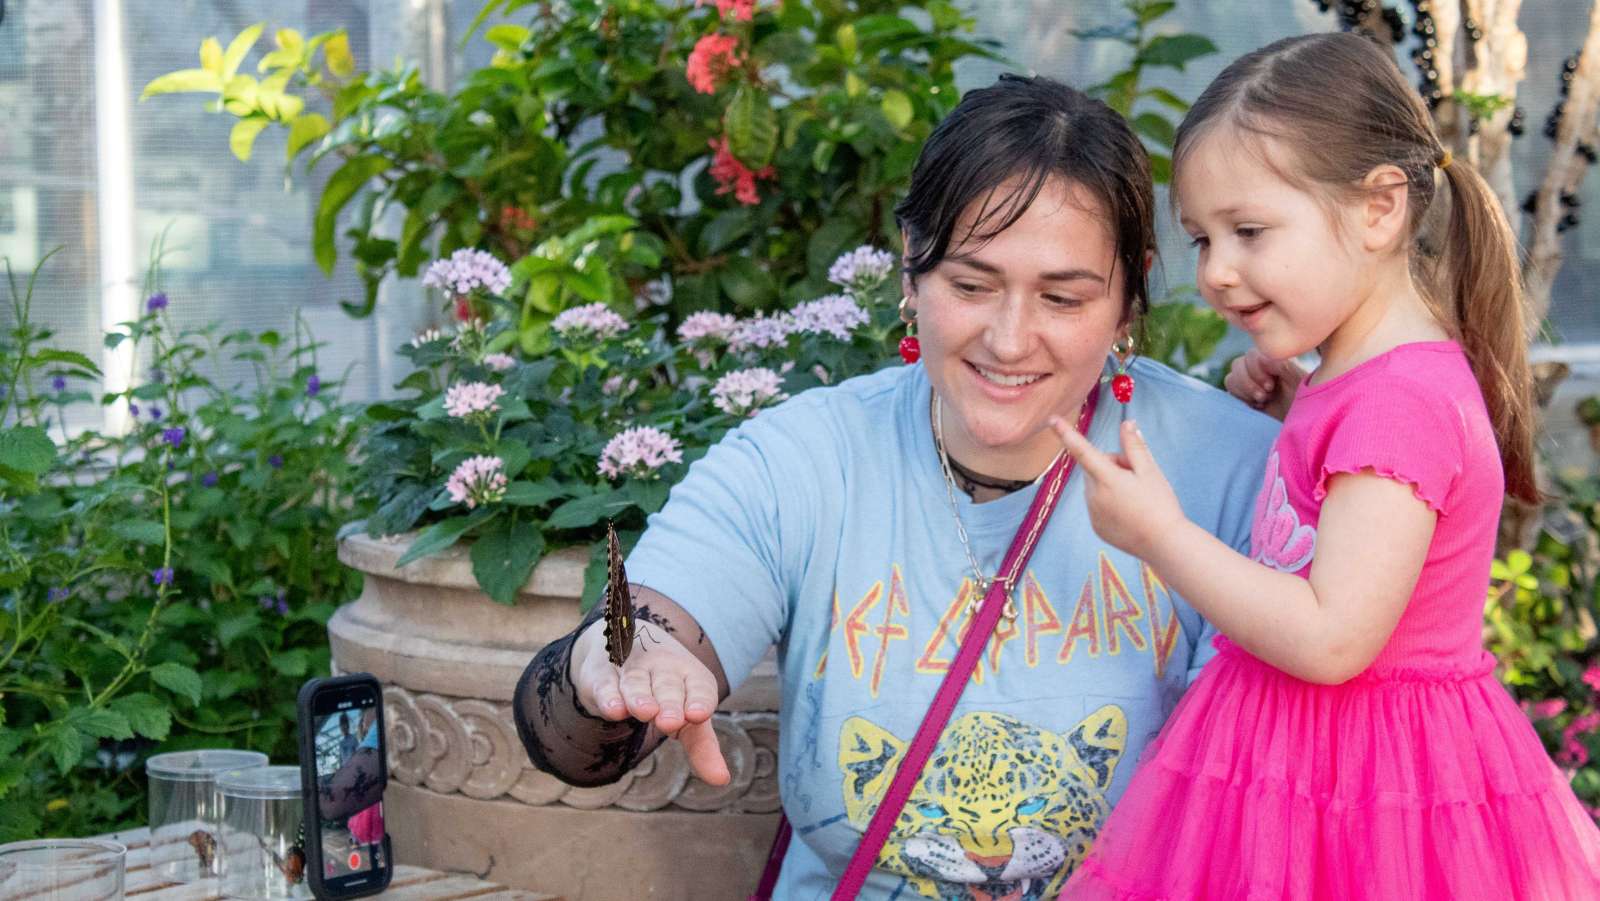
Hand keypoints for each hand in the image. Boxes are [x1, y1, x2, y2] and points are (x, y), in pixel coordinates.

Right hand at [571, 619, 730, 785]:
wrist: (624, 651)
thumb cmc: (667, 691)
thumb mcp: (688, 716)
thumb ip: (702, 747)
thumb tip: (722, 779)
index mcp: (691, 676)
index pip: (699, 687)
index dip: (699, 699)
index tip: (698, 715)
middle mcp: (664, 668)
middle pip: (668, 686)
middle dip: (670, 703)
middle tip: (671, 721)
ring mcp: (632, 669)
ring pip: (637, 682)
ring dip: (641, 697)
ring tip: (646, 712)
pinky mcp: (602, 675)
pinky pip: (606, 684)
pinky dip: (610, 696)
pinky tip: (614, 710)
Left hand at [1050, 418, 1186, 560]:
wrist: (1164, 544)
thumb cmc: (1159, 504)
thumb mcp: (1150, 471)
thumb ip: (1135, 446)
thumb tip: (1127, 424)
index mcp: (1106, 478)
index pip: (1081, 450)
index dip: (1066, 433)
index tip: (1051, 419)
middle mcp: (1093, 496)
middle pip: (1095, 468)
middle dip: (1112, 466)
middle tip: (1137, 477)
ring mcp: (1093, 513)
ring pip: (1096, 487)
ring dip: (1110, 485)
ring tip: (1136, 499)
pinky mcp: (1097, 527)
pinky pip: (1098, 506)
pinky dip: (1110, 504)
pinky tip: (1130, 513)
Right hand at [1224, 350, 1304, 420]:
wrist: (1303, 419)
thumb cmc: (1306, 398)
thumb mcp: (1298, 379)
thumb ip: (1282, 365)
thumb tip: (1263, 358)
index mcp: (1273, 359)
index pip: (1251, 355)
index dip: (1257, 371)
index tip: (1271, 386)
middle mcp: (1258, 368)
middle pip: (1237, 364)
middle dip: (1248, 383)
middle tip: (1265, 396)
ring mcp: (1249, 382)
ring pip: (1230, 379)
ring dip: (1244, 391)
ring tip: (1262, 401)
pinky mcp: (1243, 396)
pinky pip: (1230, 393)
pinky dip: (1241, 400)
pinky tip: (1257, 406)